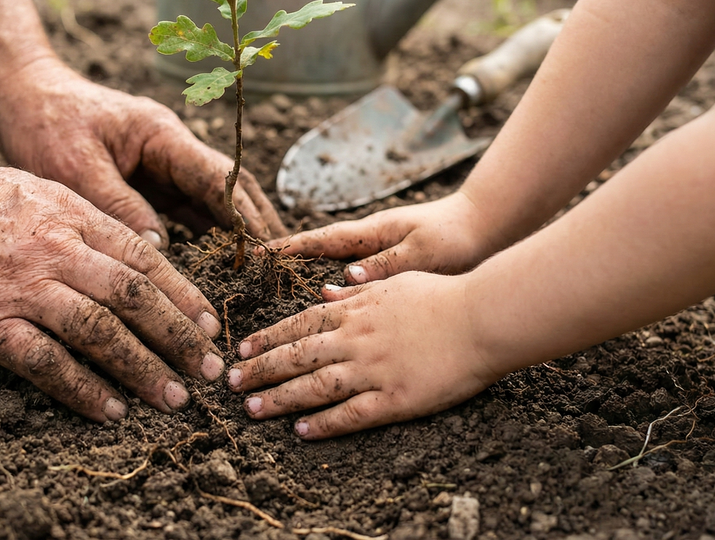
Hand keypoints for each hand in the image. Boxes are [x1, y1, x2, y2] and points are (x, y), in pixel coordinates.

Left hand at [0, 60, 286, 246]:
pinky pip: (186, 214)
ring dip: (235, 237)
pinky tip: (217, 271)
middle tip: (279, 268)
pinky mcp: (149, 185)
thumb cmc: (45, 126)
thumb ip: (118, 205)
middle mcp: (172, 151)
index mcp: (162, 136)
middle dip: (256, 227)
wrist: (21, 99)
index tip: (266, 251)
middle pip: (230, 190)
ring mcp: (163, 168)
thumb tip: (157, 250)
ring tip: (259, 277)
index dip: (246, 216)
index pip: (219, 178)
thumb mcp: (76, 168)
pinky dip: (205, 240)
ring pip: (212, 204)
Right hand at [0, 147, 225, 421]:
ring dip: (143, 369)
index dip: (183, 295)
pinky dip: (83, 390)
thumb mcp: (34, 190)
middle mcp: (55, 249)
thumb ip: (82, 220)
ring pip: (101, 331)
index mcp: (71, 214)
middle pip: (135, 296)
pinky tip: (109, 409)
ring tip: (174, 398)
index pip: (144, 257)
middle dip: (179, 336)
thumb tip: (130, 249)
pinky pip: (46, 363)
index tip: (208, 324)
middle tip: (208, 369)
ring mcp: (21, 288)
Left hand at [226, 272, 502, 439]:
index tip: (241, 349)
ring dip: (279, 398)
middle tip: (231, 383)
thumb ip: (355, 293)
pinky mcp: (395, 399)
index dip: (267, 338)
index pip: (298, 325)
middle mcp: (356, 340)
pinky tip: (301, 430)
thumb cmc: (443, 295)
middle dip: (260, 369)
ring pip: (314, 386)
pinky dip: (323, 423)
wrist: (482, 317)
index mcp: (355, 311)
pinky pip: (351, 414)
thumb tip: (323, 292)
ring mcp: (373, 370)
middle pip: (296, 356)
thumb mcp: (393, 283)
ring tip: (252, 409)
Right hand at [272, 192, 497, 283]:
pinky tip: (330, 301)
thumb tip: (342, 280)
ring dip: (310, 273)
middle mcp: (371, 241)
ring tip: (283, 288)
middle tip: (258, 272)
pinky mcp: (394, 264)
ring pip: (335, 263)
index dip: (290, 248)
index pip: (322, 240)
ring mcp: (381, 251)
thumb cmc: (457, 237)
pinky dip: (338, 285)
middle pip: (321, 250)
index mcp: (373, 233)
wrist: (488, 228)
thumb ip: (384, 266)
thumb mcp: (421, 252)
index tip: (260, 254)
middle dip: (290, 260)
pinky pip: (355, 276)